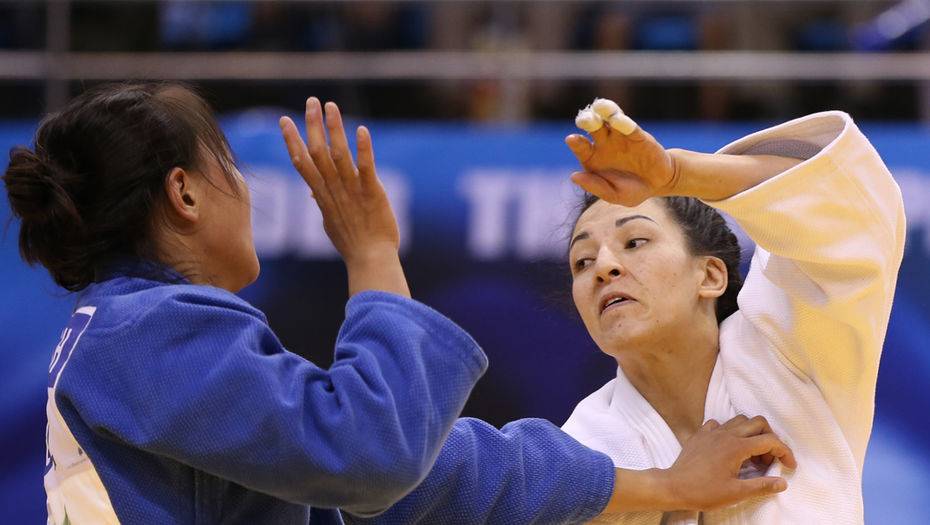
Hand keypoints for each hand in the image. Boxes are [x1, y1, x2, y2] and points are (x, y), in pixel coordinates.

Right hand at [279, 98, 409, 296]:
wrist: (371, 261)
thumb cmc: (352, 245)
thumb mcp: (330, 223)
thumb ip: (321, 204)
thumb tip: (313, 193)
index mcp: (321, 196)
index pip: (302, 163)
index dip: (292, 140)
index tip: (285, 120)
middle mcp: (333, 190)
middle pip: (317, 153)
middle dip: (312, 125)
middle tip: (311, 101)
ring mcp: (352, 191)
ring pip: (338, 155)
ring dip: (334, 129)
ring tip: (331, 106)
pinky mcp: (372, 193)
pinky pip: (366, 168)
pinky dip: (363, 149)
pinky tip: (361, 130)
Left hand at [565, 117, 679, 206]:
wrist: (659, 183)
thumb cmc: (632, 190)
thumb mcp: (614, 194)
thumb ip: (595, 186)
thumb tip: (574, 176)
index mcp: (592, 157)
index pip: (580, 146)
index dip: (575, 142)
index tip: (571, 139)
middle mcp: (603, 142)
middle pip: (592, 126)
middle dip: (587, 120)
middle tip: (584, 119)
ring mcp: (620, 136)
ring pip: (610, 118)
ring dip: (605, 111)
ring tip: (599, 107)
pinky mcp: (637, 134)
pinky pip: (630, 126)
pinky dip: (624, 122)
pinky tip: (617, 120)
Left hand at [601, 415, 796, 514]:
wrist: (673, 487)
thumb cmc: (704, 491)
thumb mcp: (736, 493)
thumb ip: (762, 486)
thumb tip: (783, 482)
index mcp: (737, 447)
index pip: (770, 441)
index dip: (785, 452)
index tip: (789, 466)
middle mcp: (726, 434)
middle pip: (758, 423)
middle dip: (770, 438)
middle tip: (768, 459)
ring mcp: (711, 432)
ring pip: (739, 420)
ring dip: (751, 433)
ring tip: (751, 455)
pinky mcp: (700, 435)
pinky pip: (719, 424)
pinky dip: (729, 432)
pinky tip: (729, 448)